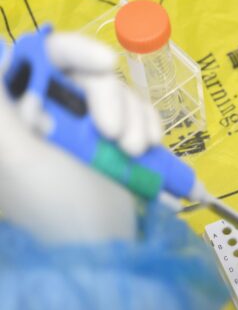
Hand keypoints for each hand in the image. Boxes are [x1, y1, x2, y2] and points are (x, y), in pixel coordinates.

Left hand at [0, 32, 161, 243]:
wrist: (107, 257)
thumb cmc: (59, 209)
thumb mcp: (17, 158)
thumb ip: (1, 109)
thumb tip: (3, 60)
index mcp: (18, 120)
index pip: (36, 62)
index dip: (71, 52)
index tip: (105, 63)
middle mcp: (51, 120)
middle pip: (85, 75)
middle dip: (111, 99)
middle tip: (116, 137)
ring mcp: (88, 134)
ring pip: (117, 94)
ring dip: (135, 117)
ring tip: (136, 152)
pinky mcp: (118, 147)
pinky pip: (139, 116)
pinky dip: (149, 126)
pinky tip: (151, 146)